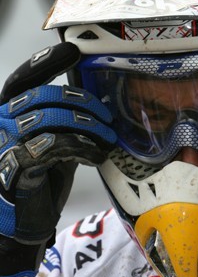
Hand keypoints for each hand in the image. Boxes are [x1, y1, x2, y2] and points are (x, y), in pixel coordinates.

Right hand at [0, 42, 116, 276]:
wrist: (21, 225)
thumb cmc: (38, 184)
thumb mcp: (53, 146)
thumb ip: (63, 124)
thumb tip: (96, 106)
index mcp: (8, 114)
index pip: (23, 80)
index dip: (45, 63)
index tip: (72, 51)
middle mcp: (0, 123)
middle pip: (43, 97)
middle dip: (82, 102)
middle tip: (107, 117)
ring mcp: (5, 144)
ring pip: (50, 118)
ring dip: (88, 126)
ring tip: (108, 139)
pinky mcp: (16, 166)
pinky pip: (54, 145)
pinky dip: (83, 147)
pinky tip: (97, 155)